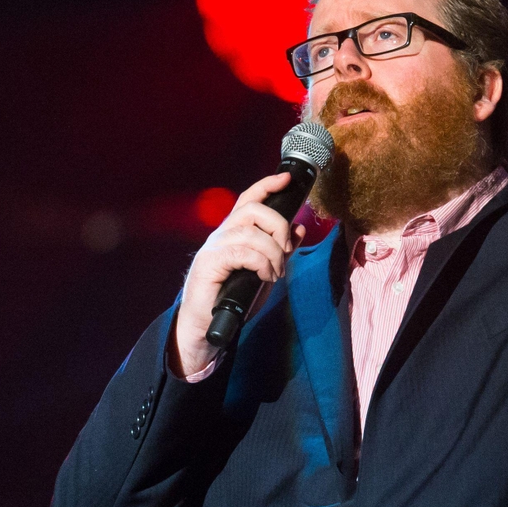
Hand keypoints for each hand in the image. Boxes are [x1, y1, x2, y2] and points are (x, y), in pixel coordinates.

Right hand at [172, 171, 304, 378]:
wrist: (207, 327)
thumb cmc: (234, 299)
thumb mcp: (266, 271)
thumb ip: (280, 250)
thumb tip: (300, 228)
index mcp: (233, 233)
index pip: (249, 199)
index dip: (267, 185)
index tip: (286, 179)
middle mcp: (221, 235)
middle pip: (253, 210)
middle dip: (278, 226)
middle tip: (286, 249)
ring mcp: (213, 248)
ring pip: (250, 232)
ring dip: (273, 252)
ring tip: (275, 272)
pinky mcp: (209, 263)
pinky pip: (242, 252)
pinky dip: (261, 263)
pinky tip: (265, 276)